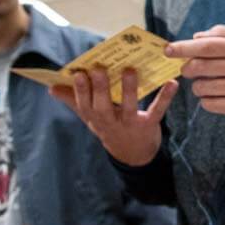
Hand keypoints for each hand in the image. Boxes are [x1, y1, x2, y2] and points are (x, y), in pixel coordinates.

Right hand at [49, 68, 176, 165]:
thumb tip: (52, 88)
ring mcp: (130, 124)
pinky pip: (157, 111)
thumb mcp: (90, 117)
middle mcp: (110, 122)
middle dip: (100, 88)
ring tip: (130, 70)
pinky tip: (172, 84)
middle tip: (98, 69)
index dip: (80, 90)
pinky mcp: (149, 125)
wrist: (133, 155)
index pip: (84, 104)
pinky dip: (164, 97)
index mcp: (95, 117)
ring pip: (128, 107)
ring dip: (129, 89)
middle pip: (103, 106)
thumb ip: (73, 101)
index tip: (77, 73)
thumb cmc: (109, 126)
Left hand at [165, 25, 224, 120]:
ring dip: (197, 86)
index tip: (168, 49)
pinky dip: (207, 101)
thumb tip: (195, 37)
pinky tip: (215, 96)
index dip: (184, 47)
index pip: (208, 46)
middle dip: (187, 69)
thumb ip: (223, 34)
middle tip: (188, 70)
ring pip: (203, 87)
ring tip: (206, 84)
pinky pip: (211, 104)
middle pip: (201, 67)